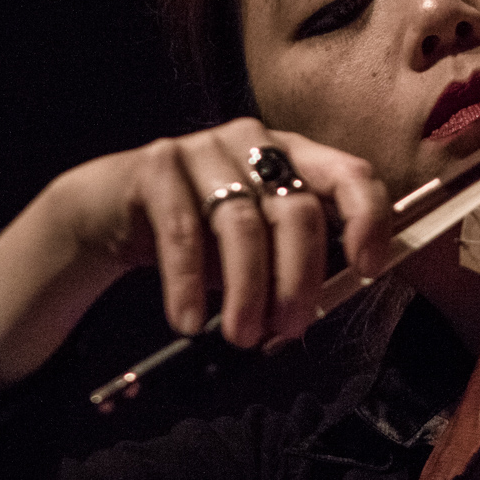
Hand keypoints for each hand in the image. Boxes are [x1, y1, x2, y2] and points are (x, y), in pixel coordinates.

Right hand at [0, 118, 390, 393]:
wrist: (111, 209)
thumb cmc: (200, 232)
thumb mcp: (254, 247)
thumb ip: (289, 266)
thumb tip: (313, 314)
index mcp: (296, 157)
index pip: (350, 175)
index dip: (367, 219)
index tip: (369, 269)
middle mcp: (257, 142)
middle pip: (297, 209)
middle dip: (299, 277)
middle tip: (289, 329)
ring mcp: (207, 147)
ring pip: (242, 223)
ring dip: (247, 290)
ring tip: (240, 337)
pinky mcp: (158, 163)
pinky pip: (182, 229)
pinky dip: (189, 283)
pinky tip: (188, 321)